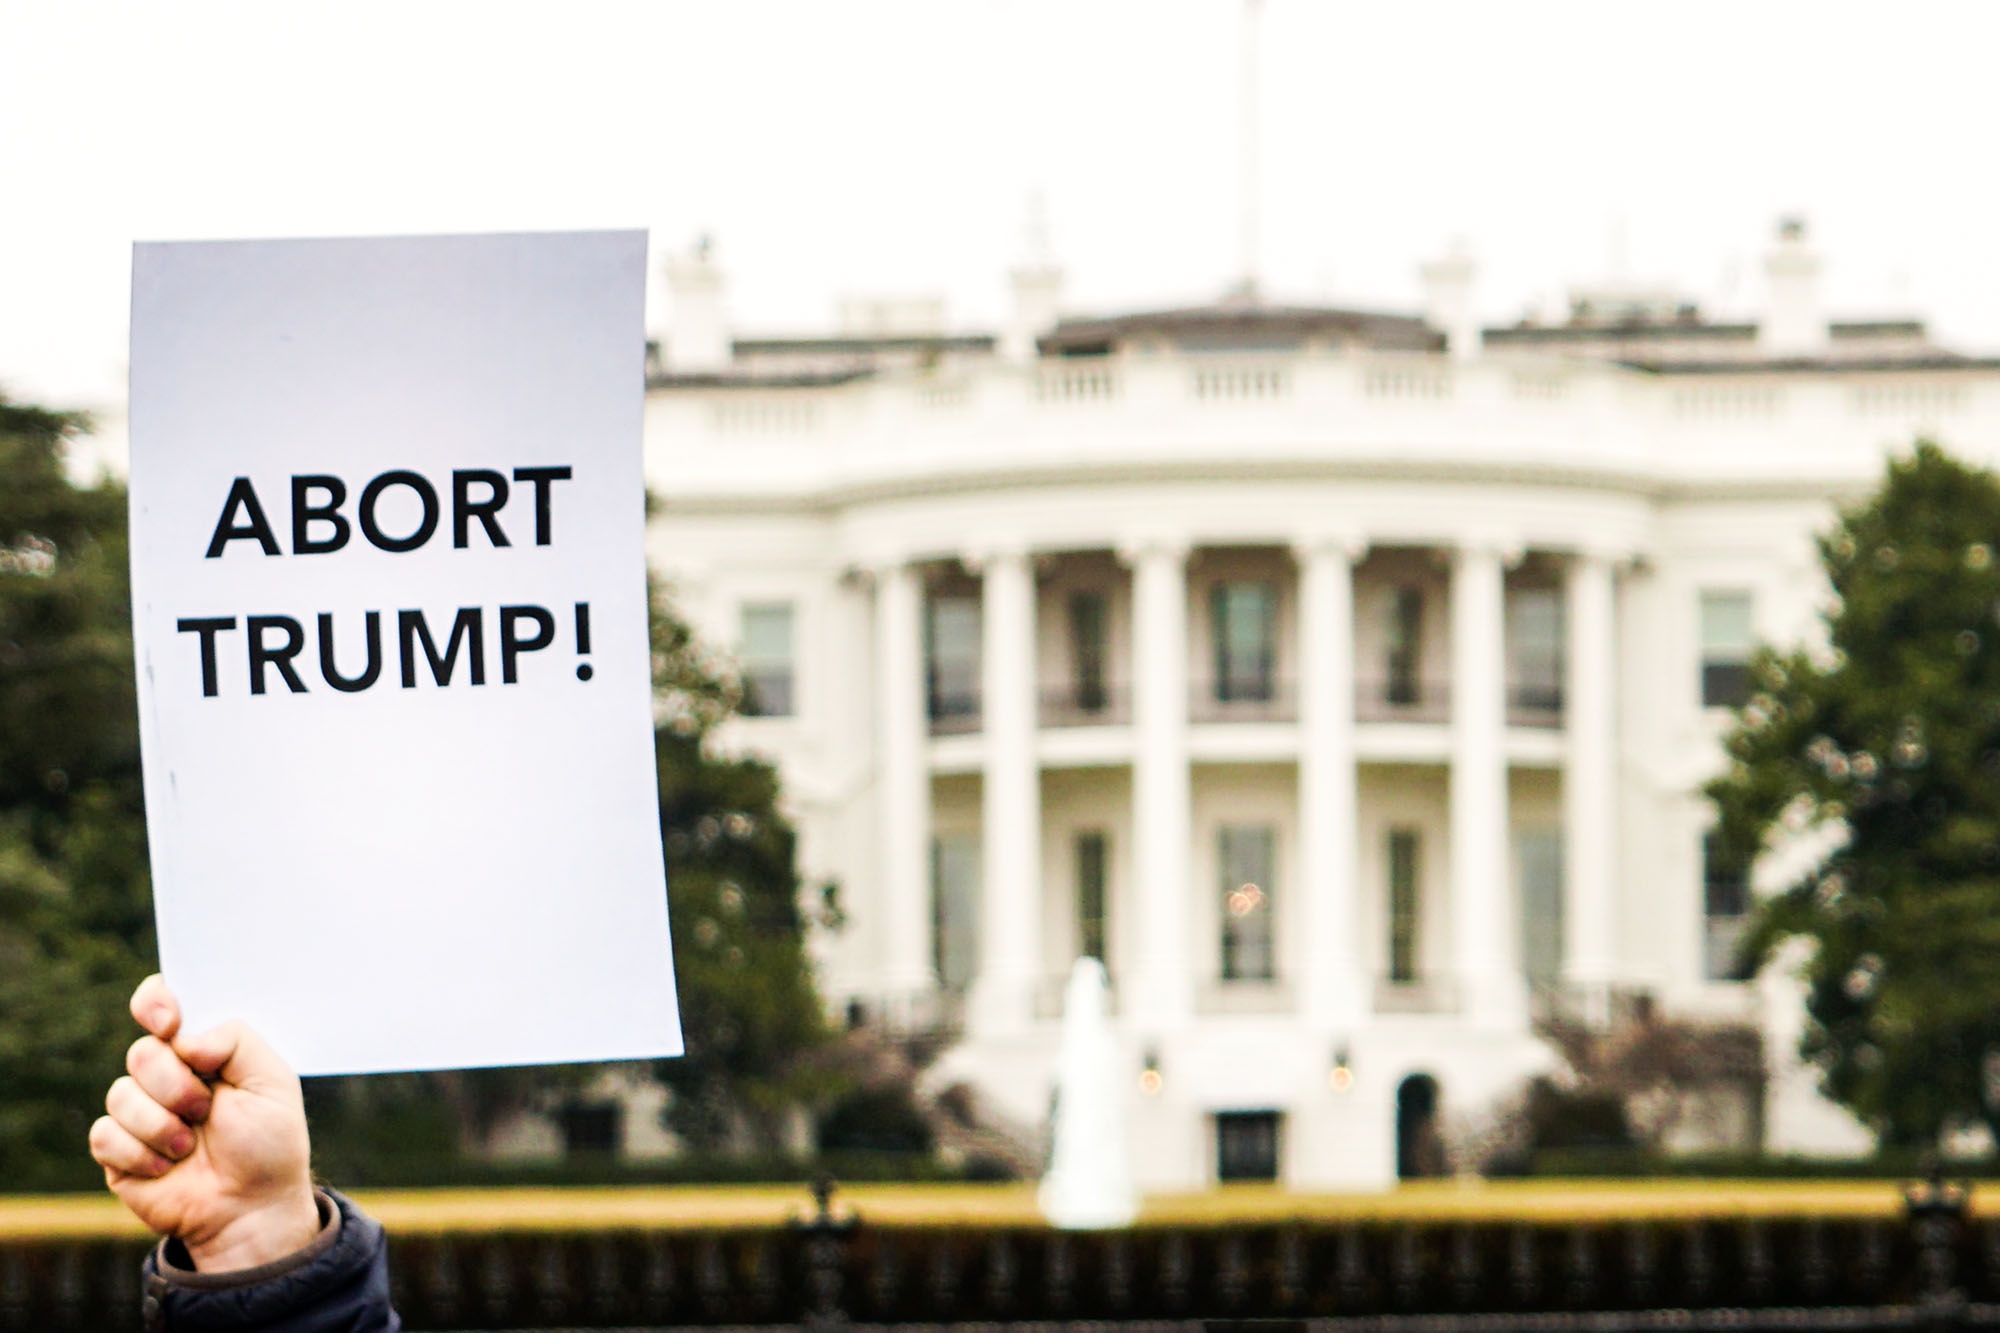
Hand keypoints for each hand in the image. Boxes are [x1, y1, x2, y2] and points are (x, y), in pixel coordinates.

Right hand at [89, 975, 319, 1271]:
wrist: (251, 1208)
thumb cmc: (268, 1143)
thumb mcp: (272, 1082)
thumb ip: (236, 1041)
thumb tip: (183, 1038)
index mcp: (200, 1050)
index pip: (161, 1004)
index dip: (155, 1003)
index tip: (168, 1022)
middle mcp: (165, 1074)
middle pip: (142, 1052)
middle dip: (175, 1085)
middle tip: (206, 1110)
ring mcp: (137, 1111)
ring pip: (120, 1094)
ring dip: (162, 1125)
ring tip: (191, 1147)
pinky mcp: (116, 1150)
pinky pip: (104, 1134)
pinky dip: (140, 1154)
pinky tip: (167, 1168)